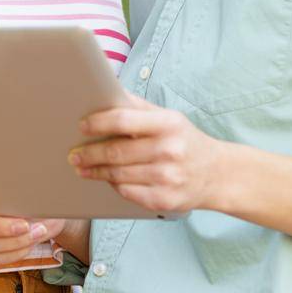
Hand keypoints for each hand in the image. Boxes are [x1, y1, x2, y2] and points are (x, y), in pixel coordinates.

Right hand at [0, 184, 88, 263]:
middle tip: (25, 224)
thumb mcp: (30, 183)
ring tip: (39, 230)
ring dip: (15, 241)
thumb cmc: (37, 191)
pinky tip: (33, 240)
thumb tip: (17, 181)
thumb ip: (16, 182)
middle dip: (0, 227)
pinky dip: (17, 252)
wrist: (50, 211)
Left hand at [70, 92, 224, 217]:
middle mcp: (169, 150)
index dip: (98, 123)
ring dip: (95, 171)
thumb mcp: (169, 117)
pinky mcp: (164, 200)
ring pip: (118, 174)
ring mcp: (167, 177)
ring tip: (82, 167)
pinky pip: (127, 192)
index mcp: (168, 124)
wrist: (218, 174)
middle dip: (89, 153)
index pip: (123, 120)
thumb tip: (105, 92)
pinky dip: (113, 185)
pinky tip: (106, 179)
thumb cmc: (185, 141)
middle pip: (116, 152)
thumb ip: (138, 107)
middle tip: (74, 154)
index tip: (82, 126)